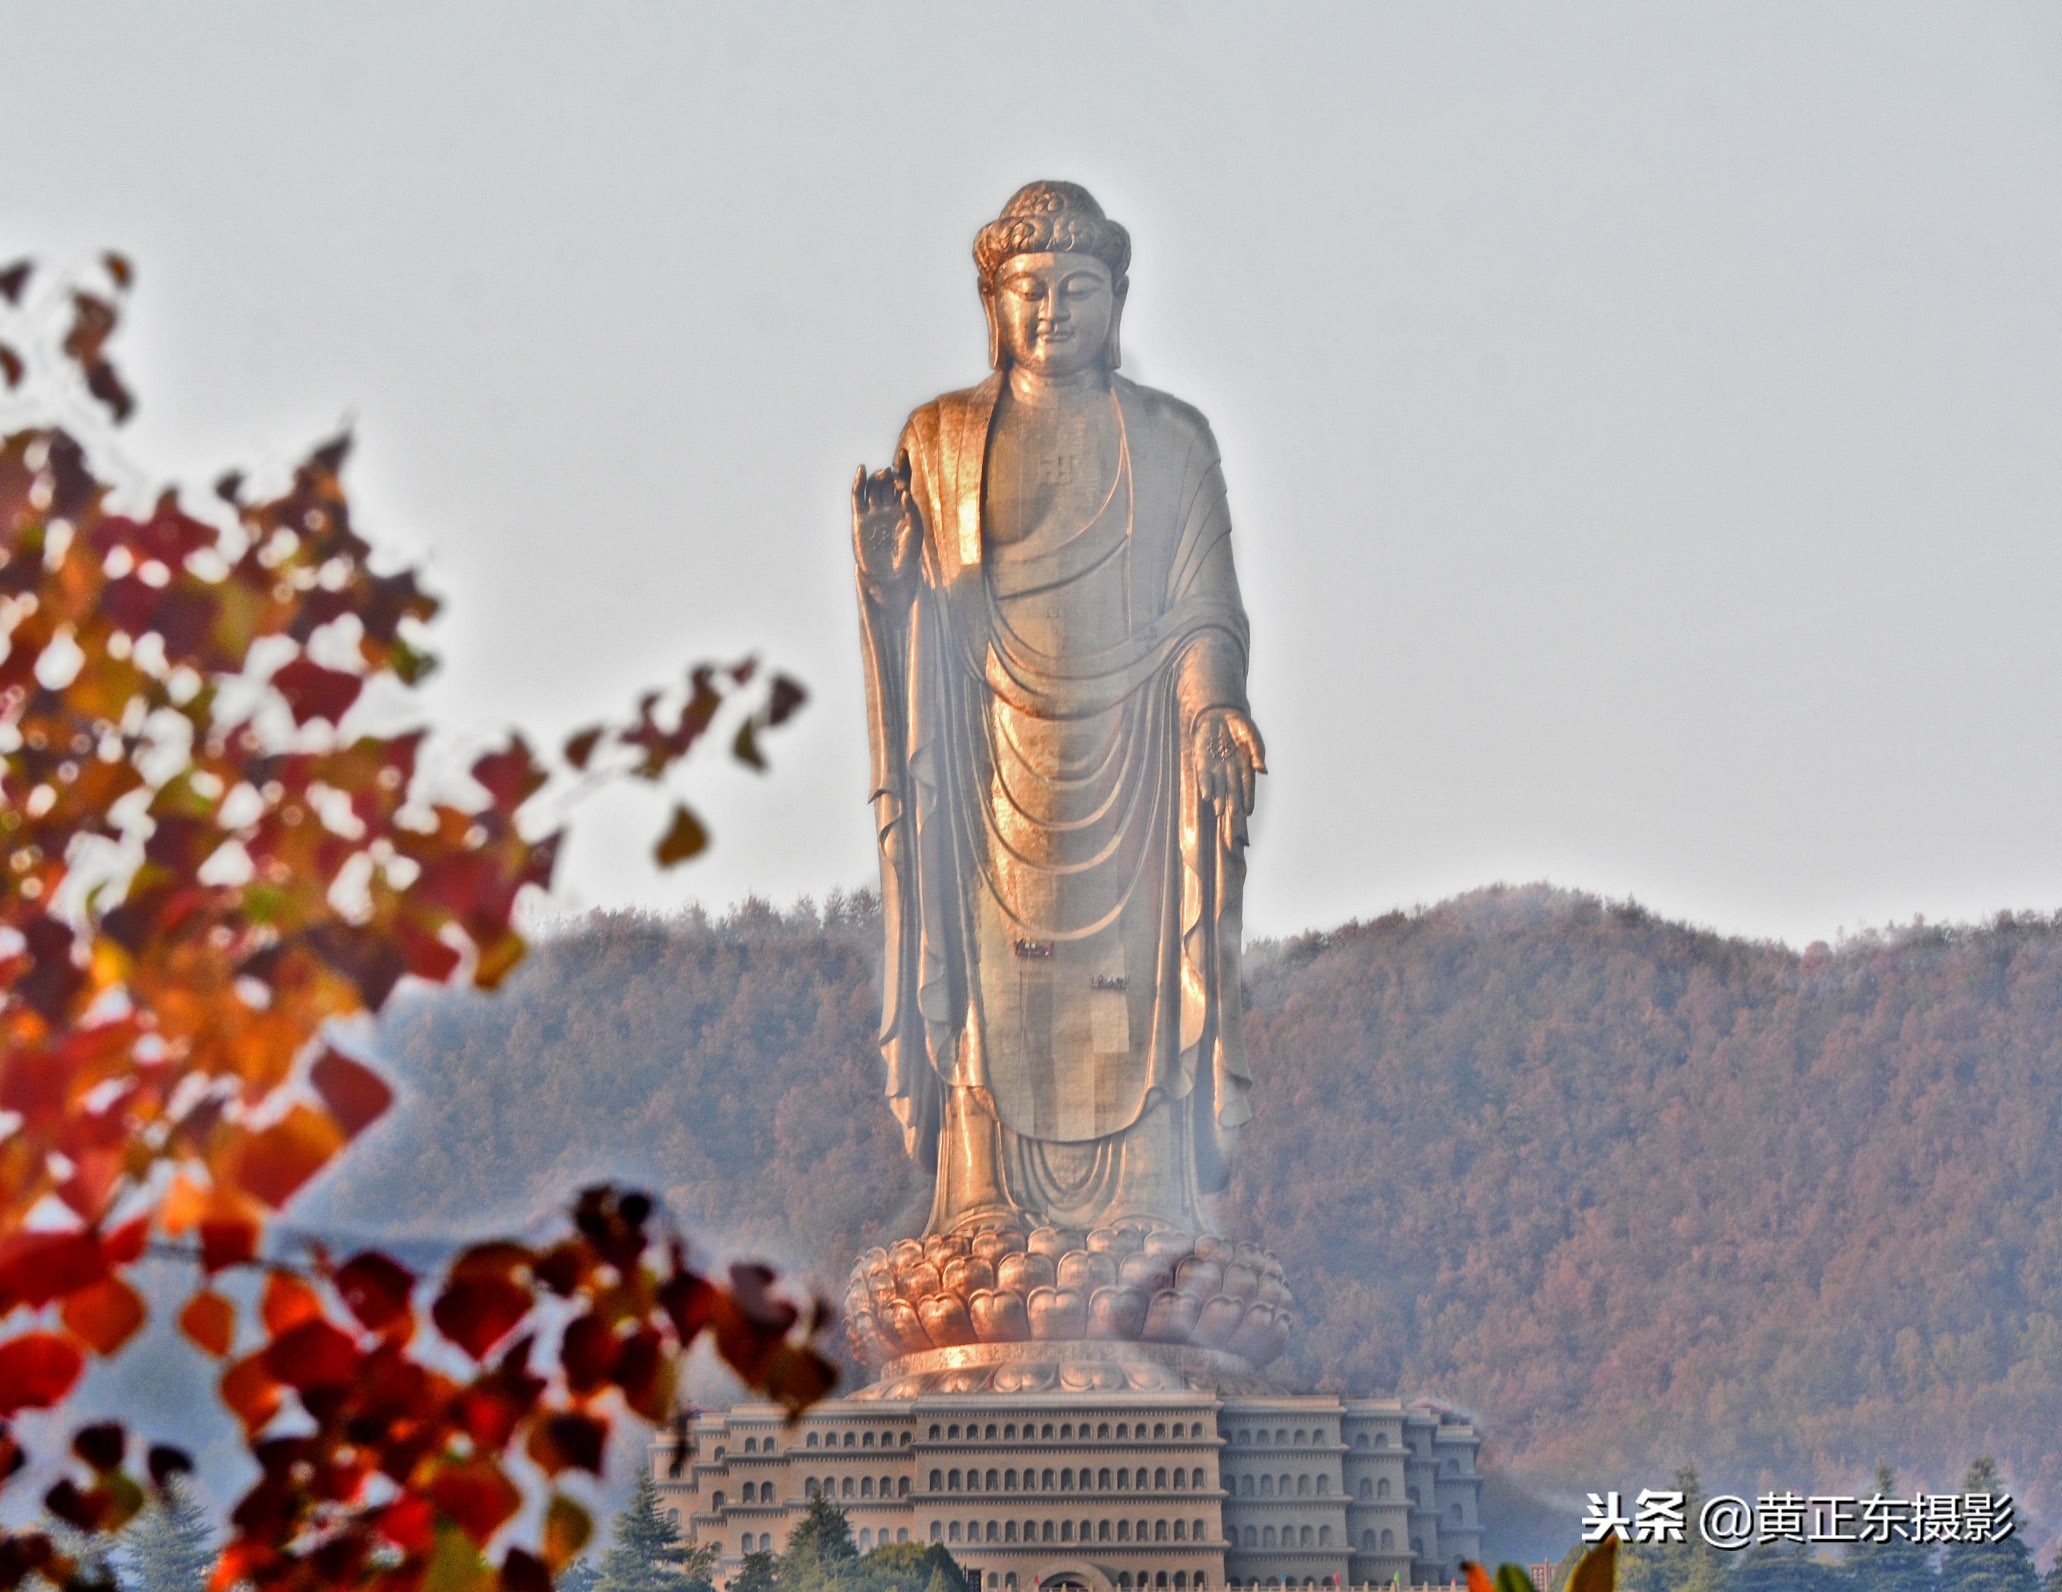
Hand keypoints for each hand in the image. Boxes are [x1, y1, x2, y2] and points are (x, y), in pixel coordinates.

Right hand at [852, 457, 919, 582]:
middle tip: (895, 476)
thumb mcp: (915, 533)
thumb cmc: (907, 556)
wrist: (888, 575)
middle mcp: (888, 506)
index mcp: (905, 507)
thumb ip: (912, 512)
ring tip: (884, 475)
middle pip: (888, 480)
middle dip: (891, 472)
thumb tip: (904, 492)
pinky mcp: (860, 518)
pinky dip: (858, 483)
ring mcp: (874, 511)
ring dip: (878, 476)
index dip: (903, 465)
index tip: (903, 452)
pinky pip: (858, 496)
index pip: (904, 480)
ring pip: (873, 486)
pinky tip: (862, 471)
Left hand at [1191, 707, 1265, 816]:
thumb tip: (1263, 771)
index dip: (1248, 799)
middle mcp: (1230, 770)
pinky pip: (1203, 776)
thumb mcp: (1252, 735)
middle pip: (1232, 790)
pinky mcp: (1202, 760)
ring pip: (1217, 787)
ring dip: (1218, 799)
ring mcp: (1216, 766)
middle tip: (1233, 815)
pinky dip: (1205, 786)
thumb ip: (1258, 752)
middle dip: (1232, 803)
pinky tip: (1206, 796)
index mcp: (1244, 766)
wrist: (1220, 711)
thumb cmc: (1239, 725)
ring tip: (1219, 812)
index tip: (1248, 812)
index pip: (1247, 787)